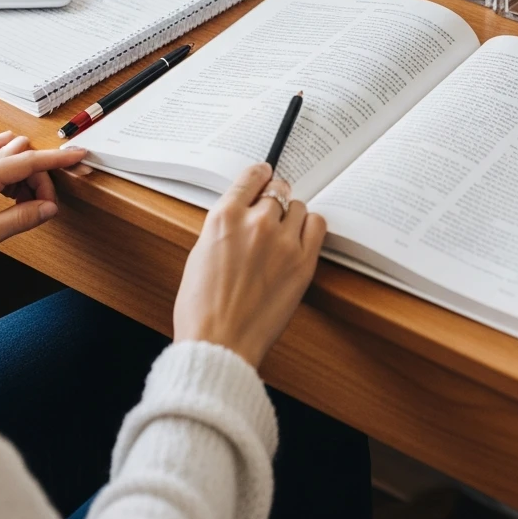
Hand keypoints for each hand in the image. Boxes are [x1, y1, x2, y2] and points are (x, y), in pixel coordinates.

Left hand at [0, 131, 87, 257]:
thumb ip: (19, 220)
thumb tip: (48, 209)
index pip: (28, 161)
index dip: (57, 159)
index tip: (78, 156)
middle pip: (20, 153)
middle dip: (38, 175)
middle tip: (42, 206)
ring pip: (6, 152)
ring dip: (22, 172)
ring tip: (23, 202)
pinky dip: (6, 173)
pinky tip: (7, 195)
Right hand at [173, 163, 326, 368]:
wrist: (219, 344)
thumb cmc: (201, 309)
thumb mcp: (200, 254)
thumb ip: (225, 228)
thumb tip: (242, 216)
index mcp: (224, 217)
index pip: (250, 176)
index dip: (260, 174)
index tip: (265, 174)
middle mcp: (255, 221)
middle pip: (277, 190)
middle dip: (275, 200)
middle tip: (273, 213)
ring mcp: (282, 240)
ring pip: (298, 207)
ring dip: (291, 216)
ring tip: (284, 235)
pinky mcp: (303, 261)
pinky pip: (317, 224)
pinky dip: (310, 227)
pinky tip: (301, 238)